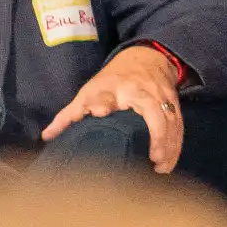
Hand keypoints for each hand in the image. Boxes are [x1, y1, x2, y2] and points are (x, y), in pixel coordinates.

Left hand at [43, 45, 187, 172]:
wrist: (147, 58)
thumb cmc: (114, 79)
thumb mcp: (90, 90)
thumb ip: (70, 114)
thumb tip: (47, 136)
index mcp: (114, 86)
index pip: (106, 94)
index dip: (100, 102)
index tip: (99, 111)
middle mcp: (140, 90)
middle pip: (153, 110)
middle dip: (157, 135)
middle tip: (153, 159)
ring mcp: (161, 96)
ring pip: (170, 121)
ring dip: (169, 145)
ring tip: (161, 168)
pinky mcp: (174, 103)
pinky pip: (178, 125)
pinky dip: (176, 144)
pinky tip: (168, 162)